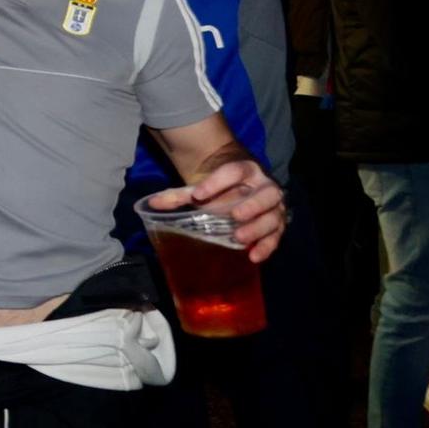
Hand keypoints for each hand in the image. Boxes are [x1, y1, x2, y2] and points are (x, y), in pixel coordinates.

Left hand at [147, 158, 286, 262]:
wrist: (241, 190)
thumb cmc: (219, 190)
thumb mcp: (201, 189)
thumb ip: (179, 195)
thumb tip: (151, 204)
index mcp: (245, 170)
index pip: (234, 171)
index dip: (217, 182)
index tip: (198, 195)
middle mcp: (264, 186)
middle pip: (267, 193)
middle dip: (252, 205)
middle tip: (234, 216)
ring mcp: (274, 206)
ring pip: (274, 215)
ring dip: (259, 227)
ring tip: (238, 238)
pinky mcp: (277, 224)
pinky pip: (277, 235)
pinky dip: (267, 246)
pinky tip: (253, 257)